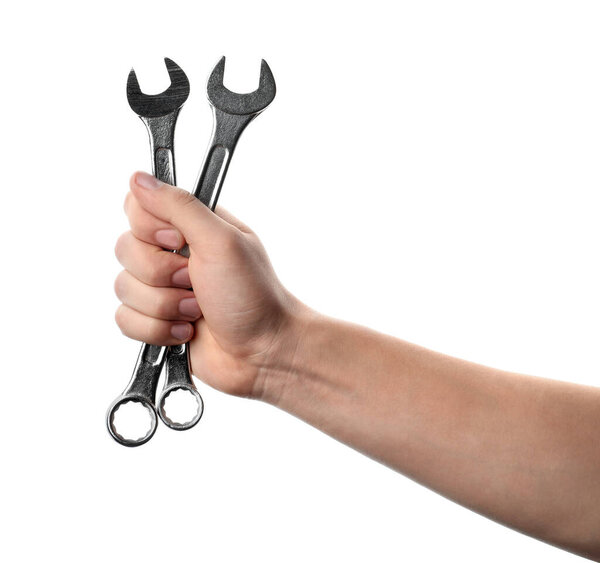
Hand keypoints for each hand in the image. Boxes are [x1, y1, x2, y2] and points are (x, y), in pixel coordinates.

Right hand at [114, 171, 302, 397]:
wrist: (263, 353)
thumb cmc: (253, 295)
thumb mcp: (221, 241)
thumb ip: (179, 206)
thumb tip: (139, 178)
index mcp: (191, 226)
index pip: (138, 207)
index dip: (150, 228)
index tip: (178, 243)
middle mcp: (173, 253)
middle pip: (125, 248)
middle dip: (162, 274)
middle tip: (196, 282)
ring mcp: (163, 288)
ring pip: (123, 286)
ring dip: (164, 305)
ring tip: (197, 310)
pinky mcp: (156, 320)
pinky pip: (125, 319)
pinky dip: (157, 329)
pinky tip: (186, 332)